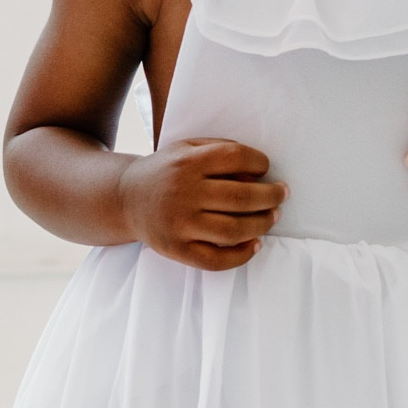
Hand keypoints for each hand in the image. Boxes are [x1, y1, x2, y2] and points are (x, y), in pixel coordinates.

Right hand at [119, 139, 285, 269]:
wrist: (125, 198)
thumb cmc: (165, 171)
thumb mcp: (185, 148)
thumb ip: (219, 150)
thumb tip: (257, 171)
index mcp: (187, 162)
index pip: (236, 158)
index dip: (260, 162)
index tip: (266, 168)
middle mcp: (183, 192)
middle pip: (242, 197)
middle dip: (271, 196)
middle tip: (282, 195)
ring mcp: (180, 223)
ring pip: (234, 230)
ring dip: (262, 224)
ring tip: (273, 217)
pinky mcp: (176, 249)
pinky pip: (216, 259)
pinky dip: (241, 255)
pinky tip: (255, 244)